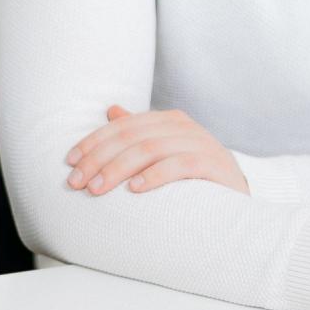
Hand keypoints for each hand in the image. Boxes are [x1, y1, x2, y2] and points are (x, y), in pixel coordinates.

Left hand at [64, 105, 249, 195]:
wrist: (240, 199)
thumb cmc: (195, 177)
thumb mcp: (165, 152)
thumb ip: (140, 132)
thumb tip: (111, 110)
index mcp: (168, 120)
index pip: (122, 126)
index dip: (93, 142)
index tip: (70, 162)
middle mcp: (183, 127)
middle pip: (131, 137)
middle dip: (99, 158)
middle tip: (77, 182)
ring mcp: (202, 143)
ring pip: (151, 148)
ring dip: (119, 168)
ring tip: (98, 188)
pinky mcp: (215, 165)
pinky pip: (181, 165)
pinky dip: (155, 176)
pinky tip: (135, 189)